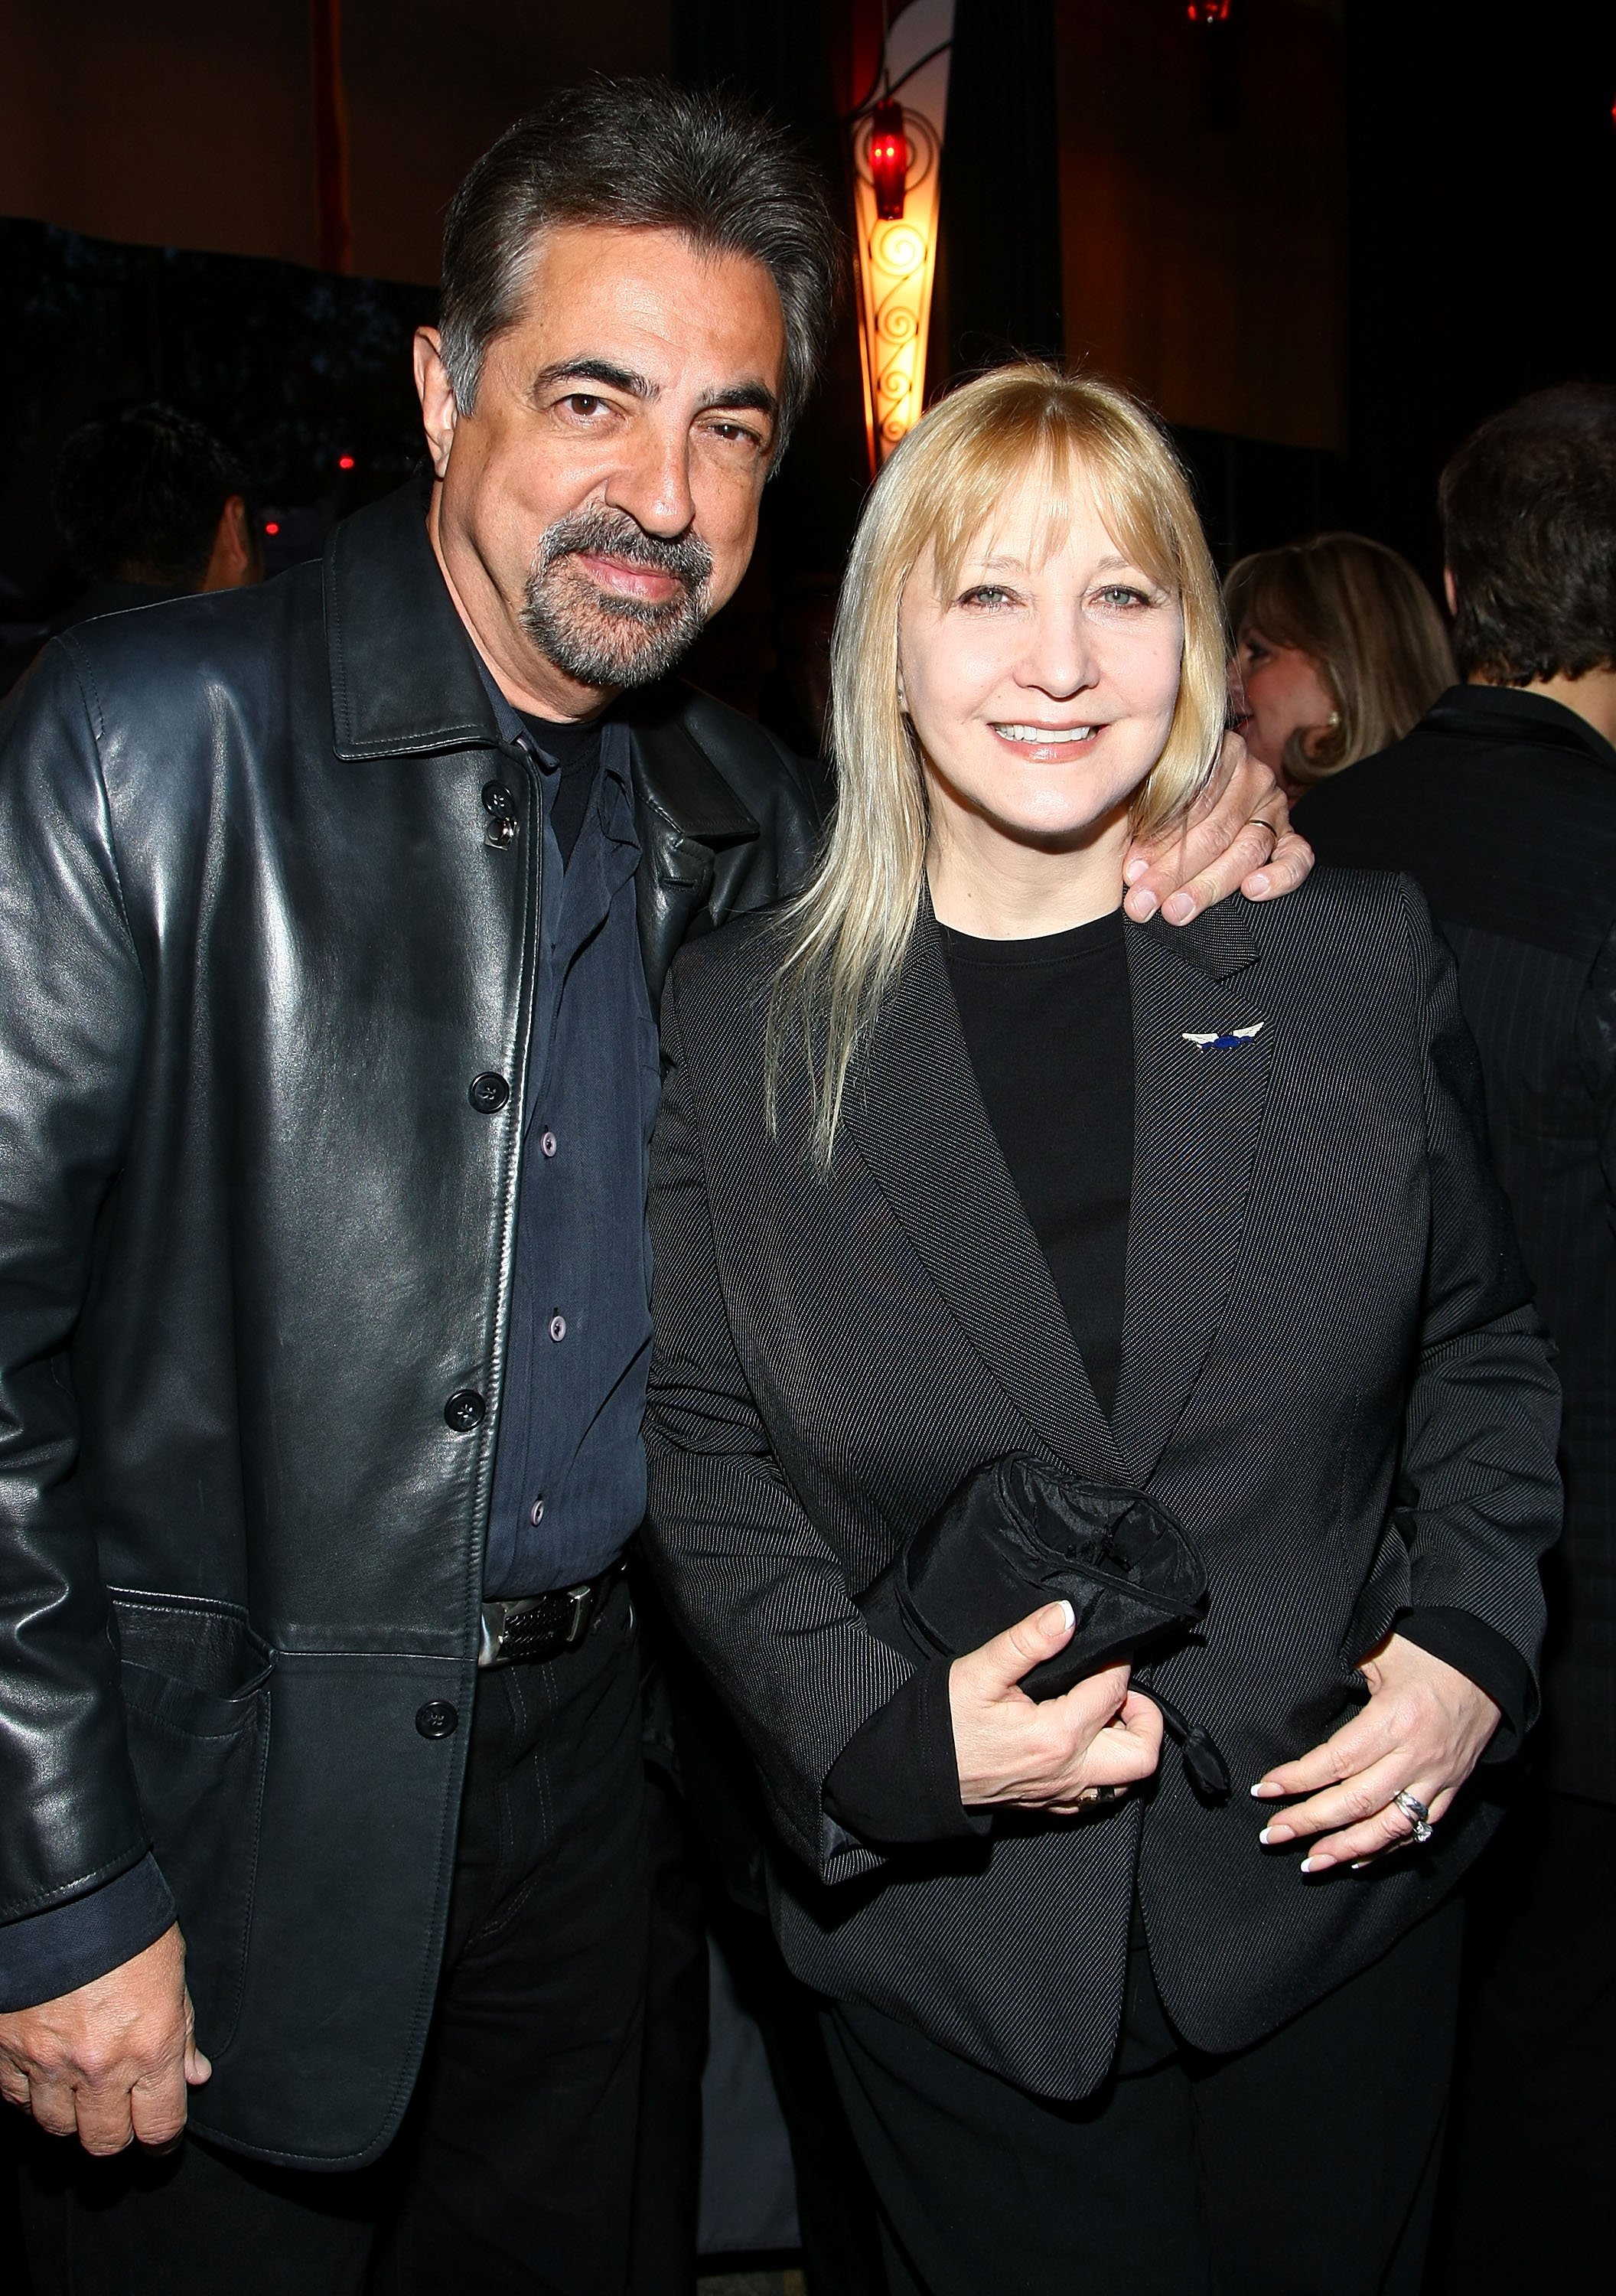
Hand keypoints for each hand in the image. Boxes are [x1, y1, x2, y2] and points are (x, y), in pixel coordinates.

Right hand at [0, 1923, 210, 2154]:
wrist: (63, 1895)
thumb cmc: (126, 1925)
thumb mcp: (172, 1970)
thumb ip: (183, 2029)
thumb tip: (194, 2074)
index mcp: (150, 2045)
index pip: (160, 2126)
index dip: (163, 2139)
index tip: (162, 2139)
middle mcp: (99, 2065)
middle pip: (105, 2141)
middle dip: (117, 2133)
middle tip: (121, 2115)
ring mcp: (48, 2063)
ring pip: (58, 2127)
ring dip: (72, 2116)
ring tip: (82, 2091)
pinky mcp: (7, 2052)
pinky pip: (17, 2101)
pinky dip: (31, 2097)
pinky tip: (45, 2076)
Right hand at [949, 1600, 1163, 1812]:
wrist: (914, 1773)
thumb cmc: (943, 1726)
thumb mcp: (979, 1672)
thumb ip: (1027, 1642)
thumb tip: (1066, 1615)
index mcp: (1056, 1736)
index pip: (1112, 1692)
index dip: (1118, 1662)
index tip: (1110, 1646)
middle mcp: (1068, 1772)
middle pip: (1142, 1753)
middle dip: (1144, 1716)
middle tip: (1121, 1689)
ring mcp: (1061, 1794)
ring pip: (1125, 1780)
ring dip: (1126, 1744)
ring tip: (1103, 1712)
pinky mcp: (1049, 1804)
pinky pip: (1098, 1794)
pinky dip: (1104, 1767)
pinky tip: (1081, 1739)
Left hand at [1122, 730, 1311, 924]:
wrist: (1186, 808)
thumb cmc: (1154, 804)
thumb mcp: (1143, 794)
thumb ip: (1138, 809)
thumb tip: (1125, 859)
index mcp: (1214, 751)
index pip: (1189, 798)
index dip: (1157, 838)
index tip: (1130, 872)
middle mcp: (1251, 774)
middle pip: (1216, 829)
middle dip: (1174, 872)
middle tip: (1144, 903)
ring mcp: (1273, 806)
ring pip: (1248, 848)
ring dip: (1209, 884)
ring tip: (1178, 910)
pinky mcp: (1290, 836)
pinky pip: (1297, 857)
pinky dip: (1280, 876)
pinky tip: (1253, 890)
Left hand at [1250, 1632, 1500, 1871]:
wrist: (1490, 1670)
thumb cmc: (1430, 1654)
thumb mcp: (1381, 1651)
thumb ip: (1343, 1673)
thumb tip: (1303, 1690)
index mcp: (1395, 1718)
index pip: (1337, 1761)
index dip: (1298, 1779)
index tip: (1265, 1790)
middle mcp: (1416, 1755)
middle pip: (1356, 1801)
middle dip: (1310, 1822)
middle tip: (1273, 1835)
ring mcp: (1437, 1778)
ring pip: (1388, 1827)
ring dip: (1346, 1848)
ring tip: (1311, 1862)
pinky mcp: (1452, 1789)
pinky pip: (1419, 1829)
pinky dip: (1387, 1848)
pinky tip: (1358, 1858)